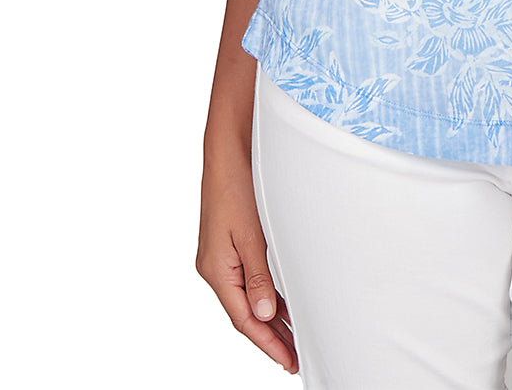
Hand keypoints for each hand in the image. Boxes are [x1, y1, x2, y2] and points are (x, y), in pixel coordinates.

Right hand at [197, 154, 298, 374]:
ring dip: (270, 317)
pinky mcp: (231, 244)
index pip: (244, 319)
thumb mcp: (251, 235)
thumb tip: (266, 314)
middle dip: (270, 336)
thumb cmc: (236, 187)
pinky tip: (282, 303)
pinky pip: (249, 279)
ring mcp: (222, 257)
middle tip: (295, 356)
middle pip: (246, 312)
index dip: (267, 342)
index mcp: (216, 270)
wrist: (229, 151)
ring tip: (294, 337)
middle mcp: (216, 268)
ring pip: (248, 297)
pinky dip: (266, 294)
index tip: (288, 360)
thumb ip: (258, 276)